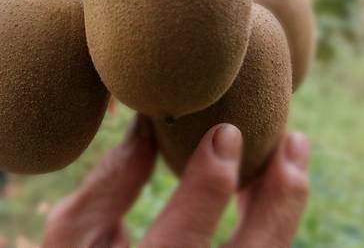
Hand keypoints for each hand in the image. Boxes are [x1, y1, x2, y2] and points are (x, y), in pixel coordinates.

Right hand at [41, 117, 308, 247]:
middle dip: (278, 201)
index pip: (183, 241)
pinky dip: (267, 228)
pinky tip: (266, 195)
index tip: (227, 133)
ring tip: (292, 163)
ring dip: (284, 212)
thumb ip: (107, 185)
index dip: (209, 186)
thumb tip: (148, 126)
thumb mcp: (70, 236)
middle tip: (293, 143)